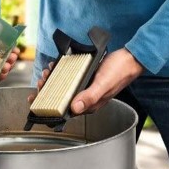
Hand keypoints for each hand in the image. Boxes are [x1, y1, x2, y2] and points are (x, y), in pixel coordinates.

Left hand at [28, 48, 143, 113]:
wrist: (131, 58)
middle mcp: (86, 98)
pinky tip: (57, 65)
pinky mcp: (86, 77)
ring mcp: (86, 87)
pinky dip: (61, 72)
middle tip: (41, 82)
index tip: (37, 100)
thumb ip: (89, 96)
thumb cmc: (120, 72)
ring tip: (48, 72)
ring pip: (65, 87)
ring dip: (53, 80)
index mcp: (90, 104)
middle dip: (48, 91)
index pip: (65, 110)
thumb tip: (74, 109)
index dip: (49, 107)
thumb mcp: (103, 84)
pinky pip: (70, 77)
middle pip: (62, 98)